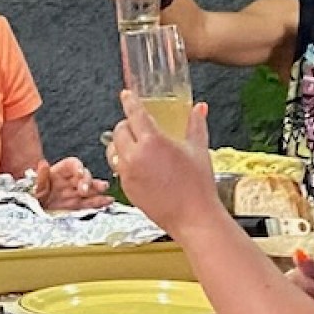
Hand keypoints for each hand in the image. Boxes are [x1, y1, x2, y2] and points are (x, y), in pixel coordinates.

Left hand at [34, 156, 110, 210]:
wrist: (32, 211)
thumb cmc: (33, 195)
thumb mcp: (32, 185)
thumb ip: (40, 176)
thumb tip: (43, 164)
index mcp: (59, 172)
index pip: (73, 165)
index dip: (78, 167)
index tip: (79, 173)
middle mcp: (70, 181)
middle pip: (84, 176)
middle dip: (87, 181)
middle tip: (84, 190)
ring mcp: (75, 193)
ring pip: (90, 189)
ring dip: (97, 188)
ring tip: (104, 189)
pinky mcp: (77, 206)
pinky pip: (90, 203)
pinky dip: (99, 202)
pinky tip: (108, 201)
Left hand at [105, 92, 218, 237]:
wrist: (193, 218)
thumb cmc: (198, 187)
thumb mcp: (199, 150)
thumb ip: (196, 124)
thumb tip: (199, 109)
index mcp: (153, 142)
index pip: (134, 114)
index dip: (129, 101)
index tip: (127, 95)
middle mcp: (136, 156)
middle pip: (120, 130)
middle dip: (127, 124)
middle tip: (139, 126)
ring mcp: (128, 173)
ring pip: (114, 150)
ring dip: (121, 143)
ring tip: (136, 145)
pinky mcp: (126, 188)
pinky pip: (119, 168)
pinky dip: (125, 162)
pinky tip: (141, 165)